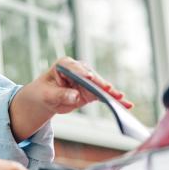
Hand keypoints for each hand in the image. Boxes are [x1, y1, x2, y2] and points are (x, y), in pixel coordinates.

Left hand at [9, 57, 132, 140]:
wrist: (45, 98)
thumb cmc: (43, 93)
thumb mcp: (47, 95)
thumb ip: (61, 95)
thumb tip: (75, 96)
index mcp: (65, 65)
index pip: (76, 69)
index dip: (83, 73)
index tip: (89, 77)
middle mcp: (79, 70)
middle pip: (92, 77)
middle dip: (101, 85)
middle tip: (110, 91)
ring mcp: (87, 80)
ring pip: (101, 87)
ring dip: (112, 94)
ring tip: (123, 100)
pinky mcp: (91, 90)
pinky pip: (103, 95)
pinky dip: (113, 100)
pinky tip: (125, 104)